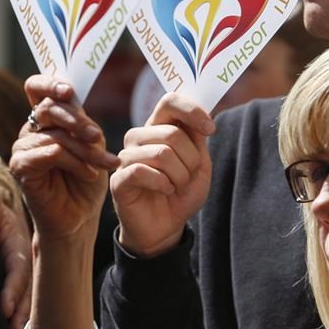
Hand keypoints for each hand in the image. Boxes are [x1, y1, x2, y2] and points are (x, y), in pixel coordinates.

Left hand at [0, 194, 31, 328]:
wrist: (0, 215)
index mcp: (19, 244)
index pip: (18, 269)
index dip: (13, 289)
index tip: (5, 308)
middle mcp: (26, 261)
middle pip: (27, 289)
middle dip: (22, 312)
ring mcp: (25, 274)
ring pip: (28, 298)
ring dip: (22, 319)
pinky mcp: (20, 284)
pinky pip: (23, 301)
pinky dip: (20, 317)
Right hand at [9, 76, 117, 242]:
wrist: (80, 217)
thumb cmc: (86, 180)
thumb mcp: (92, 144)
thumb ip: (82, 121)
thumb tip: (73, 97)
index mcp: (46, 119)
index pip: (36, 87)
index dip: (50, 83)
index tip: (69, 92)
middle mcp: (30, 129)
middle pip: (47, 108)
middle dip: (78, 122)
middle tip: (98, 137)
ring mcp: (22, 147)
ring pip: (55, 134)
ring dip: (85, 149)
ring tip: (105, 163)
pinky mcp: (19, 166)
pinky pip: (51, 153)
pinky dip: (76, 162)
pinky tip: (90, 174)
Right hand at [110, 93, 214, 256]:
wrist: (166, 227)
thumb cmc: (181, 192)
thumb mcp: (199, 164)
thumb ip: (197, 138)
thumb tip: (201, 116)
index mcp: (159, 127)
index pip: (170, 101)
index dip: (191, 111)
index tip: (210, 129)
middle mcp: (139, 136)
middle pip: (173, 133)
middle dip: (191, 160)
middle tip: (189, 177)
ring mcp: (126, 157)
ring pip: (162, 153)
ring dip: (180, 176)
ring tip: (176, 187)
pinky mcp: (118, 179)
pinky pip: (144, 171)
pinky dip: (164, 184)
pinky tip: (165, 191)